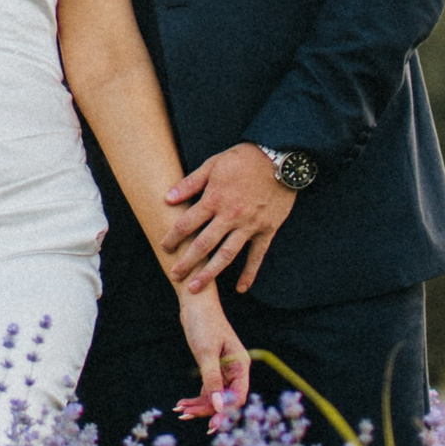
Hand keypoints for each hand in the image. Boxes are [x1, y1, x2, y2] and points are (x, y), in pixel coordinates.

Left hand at [161, 143, 298, 293]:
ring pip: (227, 255)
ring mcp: (250, 225)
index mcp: (214, 199)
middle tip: (175, 276)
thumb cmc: (243, 159)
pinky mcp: (267, 229)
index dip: (173, 237)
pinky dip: (249, 272)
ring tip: (196, 287)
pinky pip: (257, 255)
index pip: (187, 224)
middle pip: (204, 244)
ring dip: (210, 273)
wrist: (279, 158)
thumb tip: (167, 198)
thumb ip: (190, 183)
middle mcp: (230, 215)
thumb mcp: (213, 165)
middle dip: (187, 262)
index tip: (165, 247)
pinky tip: (241, 288)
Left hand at [172, 287, 251, 427]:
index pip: (238, 396)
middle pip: (225, 398)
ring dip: (199, 405)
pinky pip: (208, 389)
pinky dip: (196, 397)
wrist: (195, 303)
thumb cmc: (203, 324)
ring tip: (180, 410)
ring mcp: (224, 369)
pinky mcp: (213, 367)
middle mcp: (235, 369)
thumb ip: (213, 381)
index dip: (226, 412)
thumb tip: (219, 407)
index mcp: (241, 365)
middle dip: (208, 410)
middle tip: (186, 416)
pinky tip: (182, 404)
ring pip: (215, 395)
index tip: (212, 425)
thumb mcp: (206, 353)